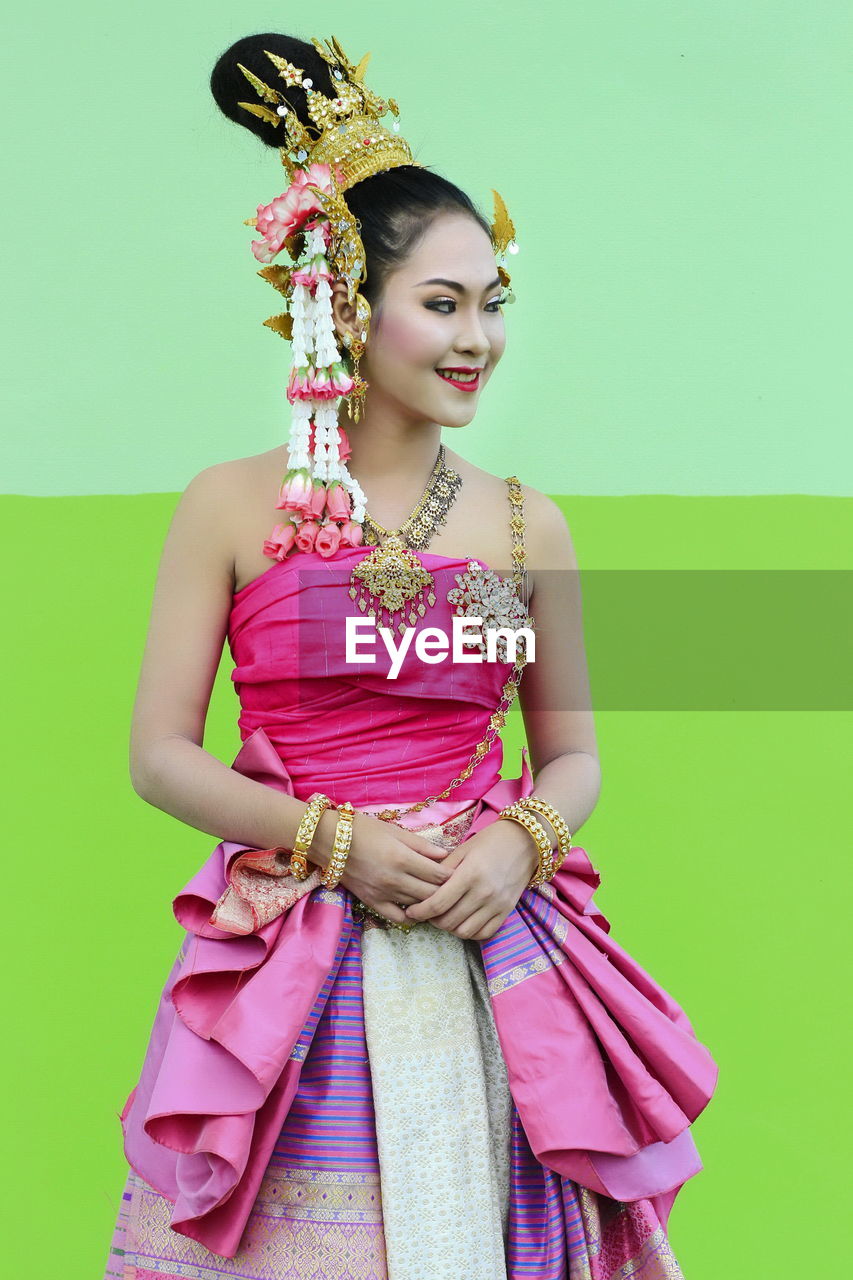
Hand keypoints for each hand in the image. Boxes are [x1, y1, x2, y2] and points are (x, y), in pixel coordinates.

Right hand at [312, 807, 452, 926]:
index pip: (438, 875)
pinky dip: (410, 916)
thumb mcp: (395, 831)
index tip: (460, 874)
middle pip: (431, 894)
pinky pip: (397, 918)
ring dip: (430, 904)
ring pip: (417, 906)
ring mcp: (383, 893)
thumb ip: (422, 845)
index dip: (452, 876)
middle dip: (446, 892)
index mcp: (402, 858)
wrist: (329, 840)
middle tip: (454, 888)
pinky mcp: (371, 902)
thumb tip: (446, 854)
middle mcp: (394, 879)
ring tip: (440, 898)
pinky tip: (417, 909)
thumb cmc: (363, 830)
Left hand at [403, 818, 540, 940]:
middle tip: (427, 913)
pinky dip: (469, 932)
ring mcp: (497, 904)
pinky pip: (484, 933)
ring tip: (444, 917)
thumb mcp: (463, 849)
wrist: (525, 842)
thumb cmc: (490, 842)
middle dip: (432, 920)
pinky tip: (462, 921)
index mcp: (470, 873)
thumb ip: (443, 869)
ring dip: (449, 928)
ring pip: (464, 931)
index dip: (420, 911)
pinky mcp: (507, 911)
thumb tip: (422, 887)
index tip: (411, 911)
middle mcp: (484, 892)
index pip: (438, 903)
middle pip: (449, 921)